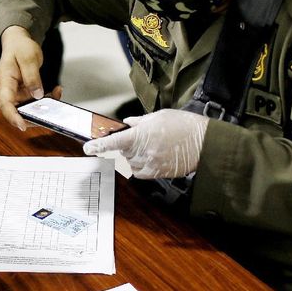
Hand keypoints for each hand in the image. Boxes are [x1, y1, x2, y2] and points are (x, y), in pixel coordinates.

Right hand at [0, 26, 60, 129]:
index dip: (13, 117)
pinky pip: (36, 103)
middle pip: (18, 112)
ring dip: (44, 107)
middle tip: (52, 112)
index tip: (23, 126)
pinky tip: (55, 91)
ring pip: (29, 109)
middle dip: (35, 115)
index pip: (5, 104)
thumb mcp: (28, 58)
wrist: (18, 42)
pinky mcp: (25, 94)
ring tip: (56, 94)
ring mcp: (17, 94)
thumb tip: (37, 95)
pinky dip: (47, 100)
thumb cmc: (19, 47)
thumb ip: (32, 77)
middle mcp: (8, 91)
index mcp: (4, 82)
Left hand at [83, 109, 208, 178]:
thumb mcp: (160, 117)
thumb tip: (128, 124)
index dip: (98, 145)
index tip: (88, 148)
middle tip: (142, 137)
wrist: (203, 142)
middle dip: (127, 145)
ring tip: (152, 146)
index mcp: (140, 135)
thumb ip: (141, 122)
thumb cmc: (183, 125)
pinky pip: (140, 172)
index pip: (113, 142)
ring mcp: (150, 164)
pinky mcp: (157, 174)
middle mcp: (142, 152)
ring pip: (131, 162)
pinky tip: (153, 157)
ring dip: (135, 155)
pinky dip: (141, 165)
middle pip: (122, 152)